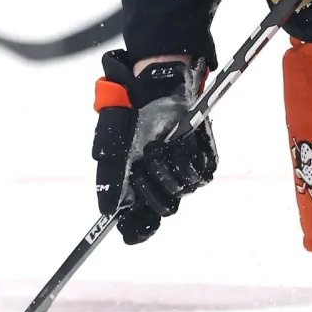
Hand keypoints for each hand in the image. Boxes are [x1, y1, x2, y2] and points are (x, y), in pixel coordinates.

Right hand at [92, 49, 216, 244]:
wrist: (157, 83)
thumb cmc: (131, 108)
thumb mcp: (111, 140)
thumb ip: (108, 176)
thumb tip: (108, 212)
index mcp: (137, 183)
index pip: (139, 223)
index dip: (138, 228)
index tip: (132, 228)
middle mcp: (160, 181)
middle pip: (163, 209)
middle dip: (152, 189)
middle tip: (143, 164)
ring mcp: (182, 171)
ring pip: (181, 191)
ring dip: (168, 169)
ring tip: (158, 146)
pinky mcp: (203, 159)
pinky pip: (200, 174)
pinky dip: (188, 159)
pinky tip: (177, 142)